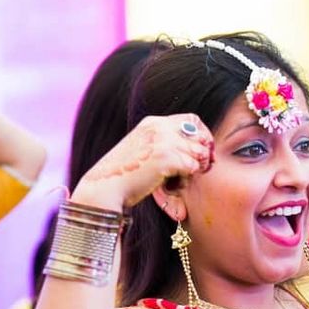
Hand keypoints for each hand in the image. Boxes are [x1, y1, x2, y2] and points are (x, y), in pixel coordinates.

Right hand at [72, 114, 214, 209]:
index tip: (202, 153)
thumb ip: (162, 144)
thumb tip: (197, 150)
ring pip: (199, 152)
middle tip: (200, 169)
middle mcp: (159, 127)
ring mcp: (162, 141)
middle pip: (200, 135)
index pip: (192, 120)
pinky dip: (185, 180)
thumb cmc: (123, 177)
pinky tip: (171, 186)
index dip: (203, 136)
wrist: (104, 188)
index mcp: (152, 123)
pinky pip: (192, 167)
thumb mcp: (141, 150)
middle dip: (205, 153)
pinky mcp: (165, 158)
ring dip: (195, 169)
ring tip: (178, 180)